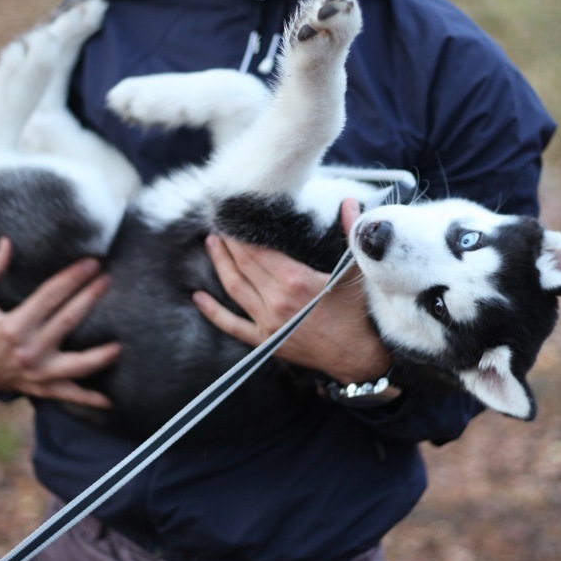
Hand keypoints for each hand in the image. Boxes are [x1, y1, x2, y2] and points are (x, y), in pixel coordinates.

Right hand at [0, 237, 120, 408]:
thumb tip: (6, 243)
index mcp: (15, 325)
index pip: (51, 295)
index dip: (73, 277)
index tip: (92, 263)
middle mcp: (30, 349)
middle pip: (69, 320)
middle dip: (90, 297)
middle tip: (108, 279)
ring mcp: (39, 372)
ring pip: (76, 365)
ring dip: (100, 356)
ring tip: (120, 345)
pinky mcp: (44, 388)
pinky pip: (70, 395)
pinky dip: (90, 399)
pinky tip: (110, 401)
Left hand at [192, 199, 390, 384]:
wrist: (362, 358)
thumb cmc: (362, 314)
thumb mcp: (359, 271)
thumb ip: (351, 233)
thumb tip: (350, 202)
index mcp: (296, 280)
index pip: (259, 250)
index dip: (244, 233)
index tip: (235, 217)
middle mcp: (276, 301)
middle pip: (243, 265)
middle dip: (229, 243)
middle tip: (220, 224)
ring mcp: (268, 323)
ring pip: (234, 288)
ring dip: (219, 264)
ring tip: (211, 244)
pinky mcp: (266, 341)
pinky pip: (232, 325)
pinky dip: (213, 312)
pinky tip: (198, 297)